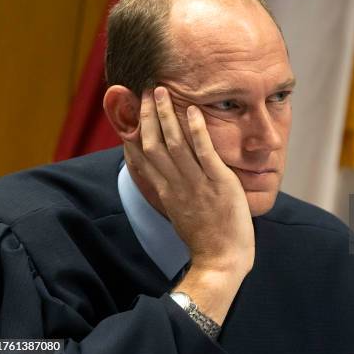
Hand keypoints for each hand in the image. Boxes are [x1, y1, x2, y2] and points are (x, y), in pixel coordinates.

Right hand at [124, 86, 254, 274]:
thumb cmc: (205, 241)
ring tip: (162, 91)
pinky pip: (205, 152)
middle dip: (149, 116)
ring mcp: (197, 183)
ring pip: (175, 143)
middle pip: (155, 144)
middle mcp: (176, 185)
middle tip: (146, 91)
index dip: (136, 132)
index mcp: (167, 192)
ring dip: (167, 115)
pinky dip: (197, 130)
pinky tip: (193, 110)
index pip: (144, 157)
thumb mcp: (181, 215)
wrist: (221, 261)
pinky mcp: (219, 183)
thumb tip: (168, 180)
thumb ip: (174, 194)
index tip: (132, 112)